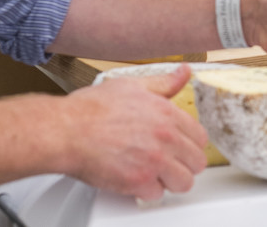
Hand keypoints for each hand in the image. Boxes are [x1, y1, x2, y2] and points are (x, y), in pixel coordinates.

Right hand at [61, 66, 206, 199]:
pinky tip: (137, 179)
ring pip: (183, 183)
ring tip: (156, 173)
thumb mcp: (133, 86)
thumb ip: (163, 83)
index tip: (182, 146)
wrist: (66, 130)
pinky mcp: (137, 182)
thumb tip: (184, 72)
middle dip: (184, 163)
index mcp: (166, 113)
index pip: (200, 136)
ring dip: (170, 180)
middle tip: (170, 161)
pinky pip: (157, 195)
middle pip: (197, 162)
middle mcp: (165, 137)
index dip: (190, 143)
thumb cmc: (93, 108)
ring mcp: (153, 161)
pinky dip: (147, 191)